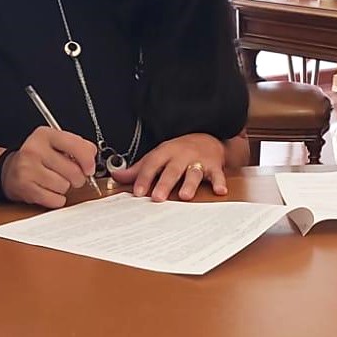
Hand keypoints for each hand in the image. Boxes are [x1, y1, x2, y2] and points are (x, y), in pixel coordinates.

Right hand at [1, 126, 97, 208]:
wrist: (9, 171)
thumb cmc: (38, 157)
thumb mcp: (55, 143)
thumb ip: (77, 146)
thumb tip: (91, 159)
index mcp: (45, 135)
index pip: (76, 145)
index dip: (88, 160)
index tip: (90, 168)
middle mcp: (34, 150)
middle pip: (73, 171)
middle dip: (78, 177)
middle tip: (71, 176)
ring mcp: (28, 169)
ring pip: (64, 186)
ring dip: (65, 187)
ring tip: (55, 180)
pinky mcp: (25, 188)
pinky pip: (55, 200)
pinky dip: (57, 198)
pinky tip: (49, 190)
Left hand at [110, 133, 227, 200]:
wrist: (208, 139)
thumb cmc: (179, 151)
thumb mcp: (158, 156)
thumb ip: (139, 169)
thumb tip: (116, 176)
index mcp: (165, 153)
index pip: (152, 164)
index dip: (144, 178)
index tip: (137, 192)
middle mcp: (182, 156)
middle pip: (172, 170)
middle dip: (165, 184)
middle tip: (157, 198)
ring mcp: (199, 161)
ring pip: (194, 173)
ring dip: (190, 184)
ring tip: (185, 196)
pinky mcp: (214, 167)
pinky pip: (218, 175)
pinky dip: (220, 182)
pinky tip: (220, 190)